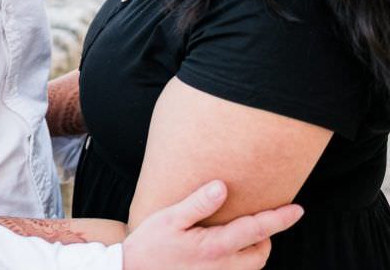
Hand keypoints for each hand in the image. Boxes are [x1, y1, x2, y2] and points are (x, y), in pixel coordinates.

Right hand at [122, 180, 303, 269]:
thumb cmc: (149, 244)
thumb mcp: (170, 218)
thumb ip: (198, 204)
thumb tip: (222, 187)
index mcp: (215, 247)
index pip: (257, 230)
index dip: (279, 219)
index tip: (298, 209)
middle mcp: (223, 267)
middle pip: (260, 253)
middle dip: (265, 237)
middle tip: (254, 219)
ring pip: (251, 267)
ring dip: (253, 250)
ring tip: (240, 233)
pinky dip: (240, 261)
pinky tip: (225, 250)